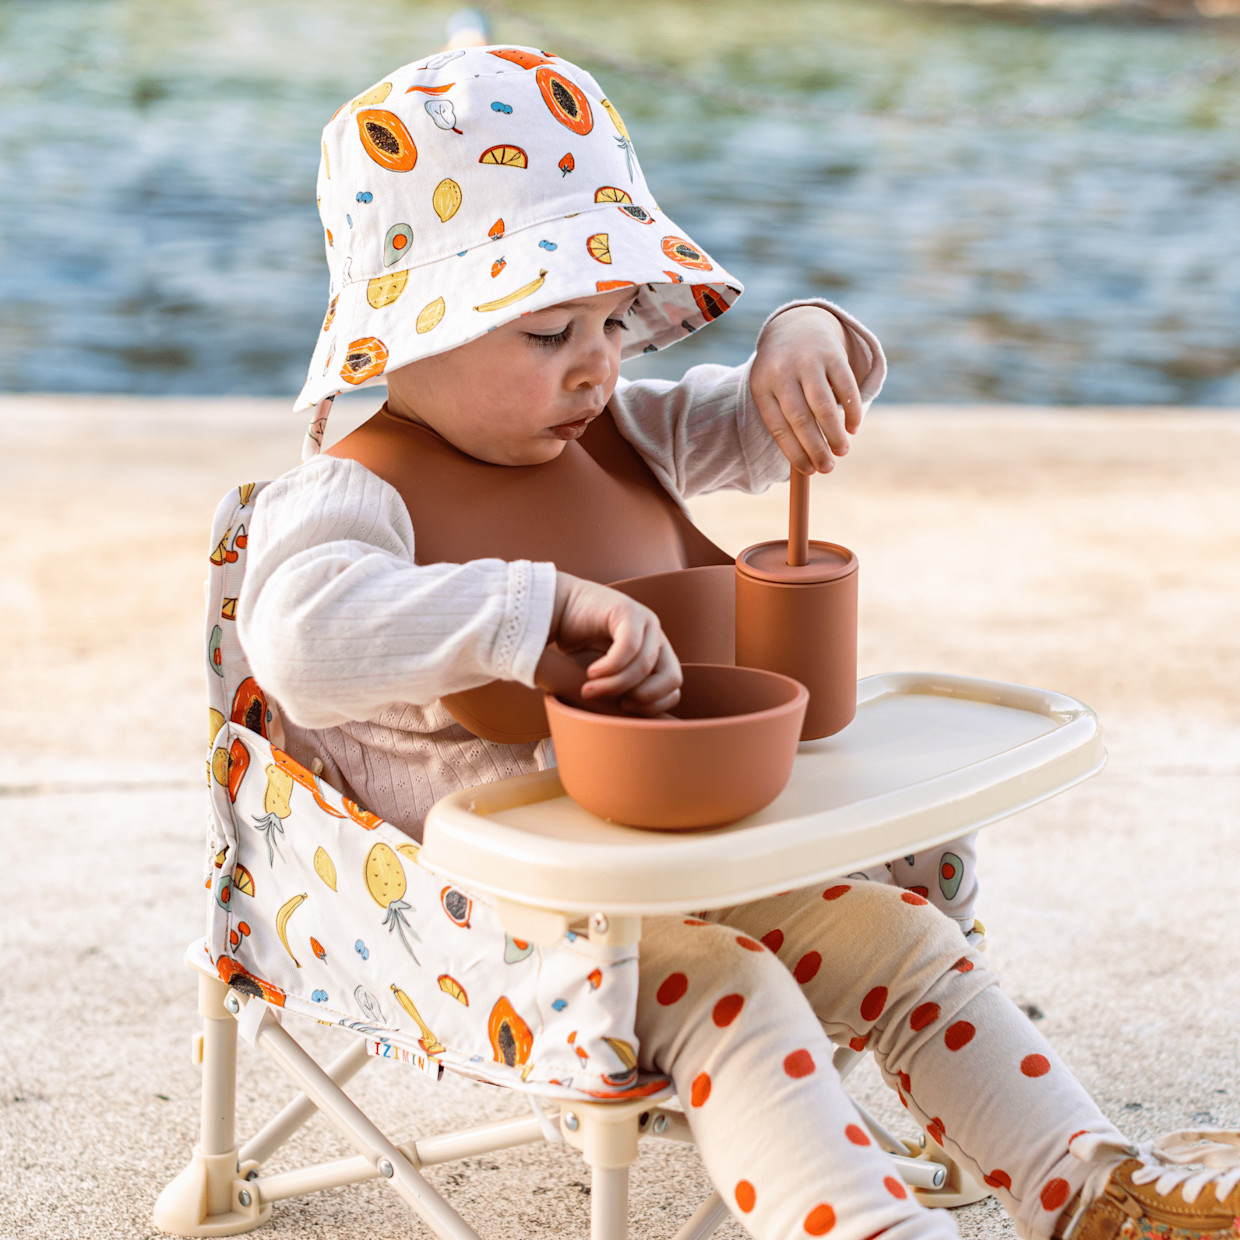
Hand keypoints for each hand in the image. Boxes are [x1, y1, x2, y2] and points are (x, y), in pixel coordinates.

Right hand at [549, 573, 681, 714]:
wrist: (554, 612)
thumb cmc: (577, 650)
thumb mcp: (603, 681)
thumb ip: (619, 697)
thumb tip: (633, 731)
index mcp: (656, 657)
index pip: (673, 690)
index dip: (651, 707)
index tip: (622, 708)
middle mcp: (656, 639)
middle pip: (671, 679)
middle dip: (643, 700)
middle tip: (615, 704)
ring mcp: (646, 622)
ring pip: (645, 667)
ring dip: (615, 685)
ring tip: (589, 689)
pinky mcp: (628, 611)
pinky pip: (629, 647)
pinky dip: (610, 667)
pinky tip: (592, 673)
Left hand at [749, 306, 864, 474]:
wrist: (794, 326)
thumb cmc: (782, 373)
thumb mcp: (772, 392)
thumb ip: (786, 424)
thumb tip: (806, 465)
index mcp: (762, 386)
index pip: (778, 427)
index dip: (795, 452)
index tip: (810, 470)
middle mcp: (782, 372)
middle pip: (800, 418)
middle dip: (816, 448)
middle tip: (828, 469)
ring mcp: (807, 361)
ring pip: (823, 405)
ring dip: (835, 433)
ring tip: (842, 451)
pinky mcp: (832, 354)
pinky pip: (845, 387)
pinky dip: (851, 411)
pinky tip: (853, 428)